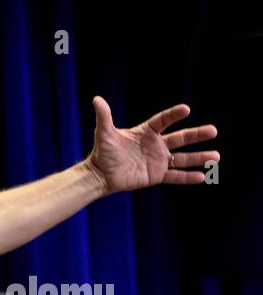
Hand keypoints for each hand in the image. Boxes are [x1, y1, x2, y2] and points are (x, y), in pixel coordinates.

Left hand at [84, 96, 219, 193]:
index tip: (185, 109)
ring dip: (199, 158)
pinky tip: (202, 176)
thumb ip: (104, 116)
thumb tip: (96, 99)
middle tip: (214, 131)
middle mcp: (156, 144)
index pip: (164, 120)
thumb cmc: (102, 153)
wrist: (100, 175)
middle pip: (181, 138)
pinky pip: (175, 176)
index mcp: (146, 132)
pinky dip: (188, 177)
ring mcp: (158, 160)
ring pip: (183, 158)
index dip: (174, 115)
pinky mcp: (156, 175)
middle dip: (197, 135)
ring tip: (216, 157)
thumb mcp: (103, 133)